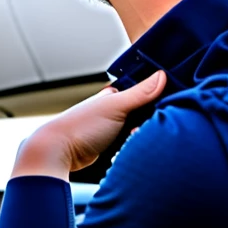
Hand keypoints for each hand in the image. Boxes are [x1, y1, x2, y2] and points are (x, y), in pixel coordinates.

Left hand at [11, 69, 165, 179]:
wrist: (59, 152)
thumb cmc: (82, 126)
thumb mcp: (115, 106)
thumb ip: (140, 93)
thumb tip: (162, 75)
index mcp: (114, 96)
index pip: (145, 94)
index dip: (157, 101)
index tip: (167, 109)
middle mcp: (114, 110)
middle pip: (145, 115)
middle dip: (149, 124)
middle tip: (143, 131)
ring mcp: (113, 129)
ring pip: (140, 132)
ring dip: (141, 138)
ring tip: (134, 141)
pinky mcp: (112, 147)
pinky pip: (132, 146)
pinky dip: (134, 148)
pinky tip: (134, 150)